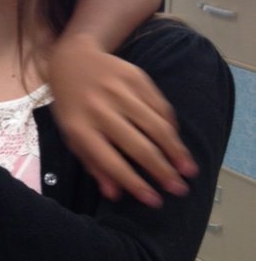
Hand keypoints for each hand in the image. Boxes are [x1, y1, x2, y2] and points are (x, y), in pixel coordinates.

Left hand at [48, 35, 196, 206]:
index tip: (155, 201)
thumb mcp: (71, 135)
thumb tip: (116, 194)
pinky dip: (171, 126)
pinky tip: (177, 142)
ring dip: (175, 150)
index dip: (134, 183)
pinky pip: (160, 106)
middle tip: (180, 189)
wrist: (72, 59)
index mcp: (80, 128)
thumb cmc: (72, 105)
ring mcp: (119, 91)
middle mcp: (100, 109)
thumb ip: (93, 163)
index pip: (111, 162)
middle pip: (138, 146)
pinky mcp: (136, 77)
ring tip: (188, 169)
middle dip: (162, 171)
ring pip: (155, 126)